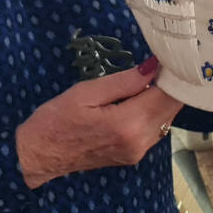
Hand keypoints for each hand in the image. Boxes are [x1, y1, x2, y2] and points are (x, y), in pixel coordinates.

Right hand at [15, 58, 183, 187]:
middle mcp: (139, 141)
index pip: (168, 95)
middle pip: (172, 108)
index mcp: (128, 123)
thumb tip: (154, 67)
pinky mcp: (133, 156)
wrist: (37, 156)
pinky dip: (154, 112)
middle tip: (167, 62)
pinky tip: (142, 98)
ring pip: (166, 119)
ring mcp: (138, 152)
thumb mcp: (86, 92)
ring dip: (164, 99)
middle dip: (173, 85)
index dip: (174, 75)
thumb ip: (124, 81)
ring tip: (153, 77)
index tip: (173, 56)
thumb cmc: (55, 121)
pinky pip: (155, 129)